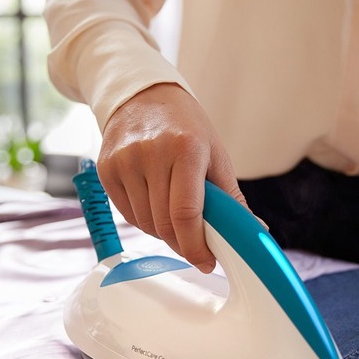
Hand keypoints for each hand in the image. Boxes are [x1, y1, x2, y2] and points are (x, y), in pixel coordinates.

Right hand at [97, 83, 247, 272]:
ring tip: (174, 214)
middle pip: (164, 224)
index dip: (196, 246)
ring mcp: (124, 162)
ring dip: (163, 231)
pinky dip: (145, 219)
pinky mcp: (106, 170)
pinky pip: (128, 214)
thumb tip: (252, 231)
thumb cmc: (185, 127)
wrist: (142, 96)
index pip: (186, 212)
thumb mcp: (214, 154)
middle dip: (183, 242)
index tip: (206, 262)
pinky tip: (154, 202)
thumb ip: (230, 197)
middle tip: (195, 244)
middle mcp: (150, 153)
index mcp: (185, 148)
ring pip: (145, 223)